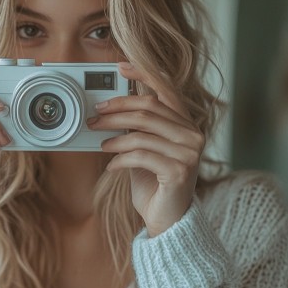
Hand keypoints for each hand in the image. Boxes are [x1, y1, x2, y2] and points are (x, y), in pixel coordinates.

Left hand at [87, 62, 204, 235]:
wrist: (167, 219)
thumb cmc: (154, 183)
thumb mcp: (145, 149)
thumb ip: (138, 127)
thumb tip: (112, 105)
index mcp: (187, 124)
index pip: (166, 90)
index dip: (143, 75)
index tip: (120, 68)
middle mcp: (193, 134)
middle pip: (148, 109)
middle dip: (116, 110)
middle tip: (94, 115)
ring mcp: (189, 153)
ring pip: (142, 132)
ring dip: (114, 135)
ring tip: (99, 142)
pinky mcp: (179, 171)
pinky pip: (140, 155)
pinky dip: (120, 159)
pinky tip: (111, 166)